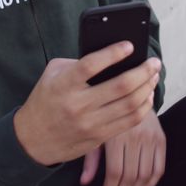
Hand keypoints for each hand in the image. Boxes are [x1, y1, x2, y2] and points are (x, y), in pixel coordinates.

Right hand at [13, 42, 161, 165]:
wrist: (31, 140)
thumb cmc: (45, 100)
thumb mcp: (52, 74)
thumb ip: (77, 63)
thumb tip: (110, 55)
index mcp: (64, 84)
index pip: (92, 65)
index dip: (114, 53)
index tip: (130, 45)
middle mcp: (78, 105)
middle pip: (121, 85)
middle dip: (143, 71)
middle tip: (154, 62)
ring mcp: (90, 123)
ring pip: (130, 104)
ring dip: (147, 88)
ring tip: (153, 76)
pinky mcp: (98, 137)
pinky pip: (129, 121)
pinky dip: (143, 107)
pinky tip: (147, 96)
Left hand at [79, 109, 164, 185]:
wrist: (130, 93)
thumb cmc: (108, 116)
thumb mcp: (96, 134)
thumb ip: (91, 159)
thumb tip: (84, 182)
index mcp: (116, 135)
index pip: (116, 171)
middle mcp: (135, 136)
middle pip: (130, 175)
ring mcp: (150, 138)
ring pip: (145, 174)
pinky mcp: (161, 138)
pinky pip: (159, 167)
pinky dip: (152, 182)